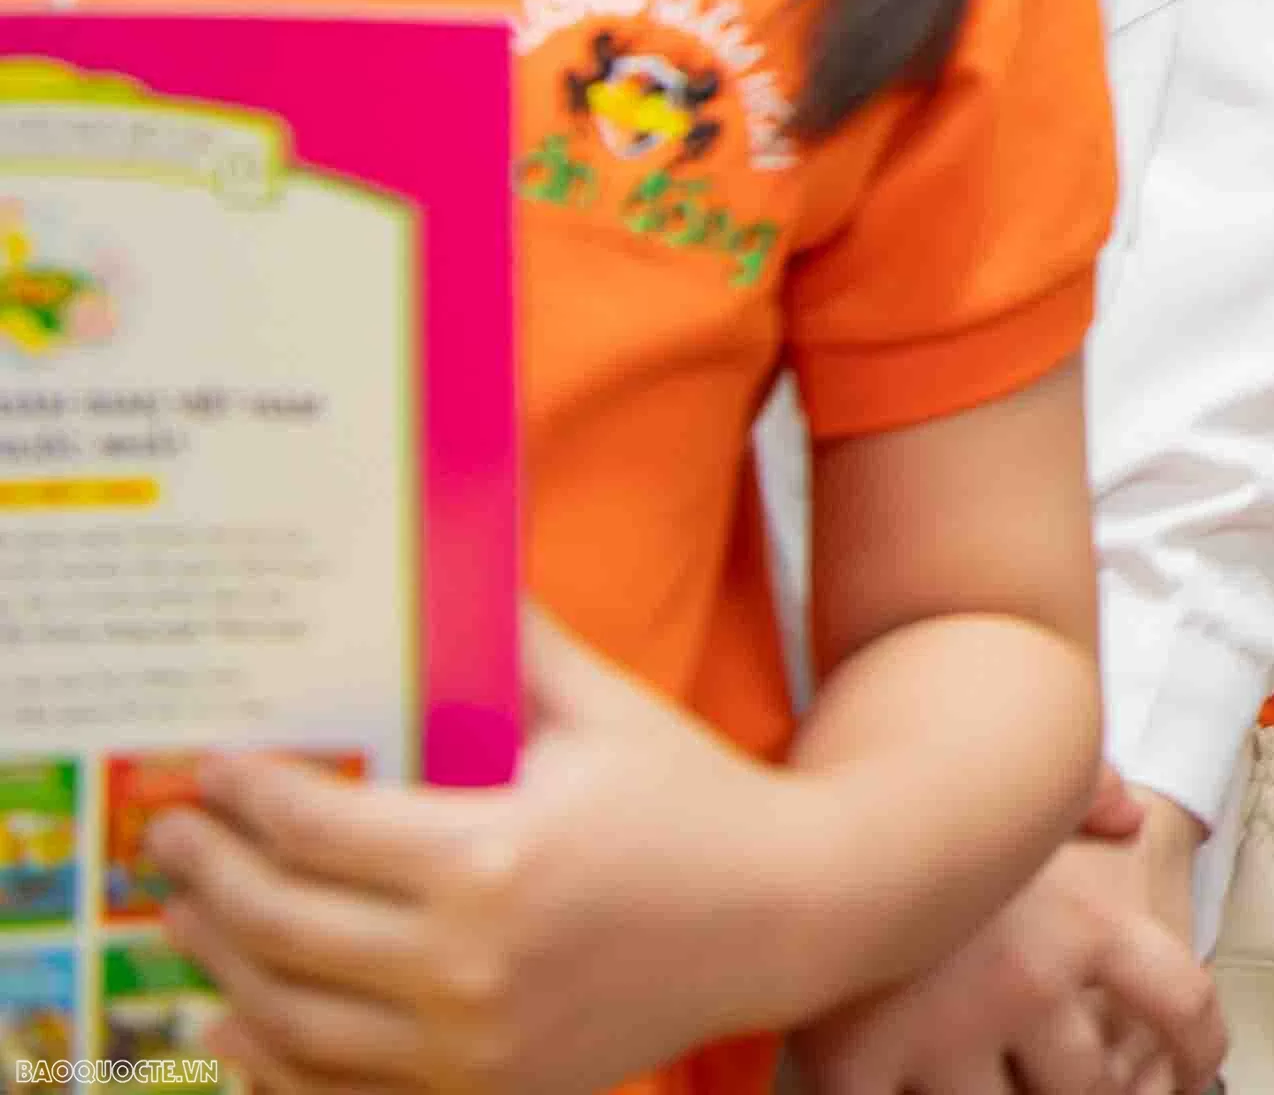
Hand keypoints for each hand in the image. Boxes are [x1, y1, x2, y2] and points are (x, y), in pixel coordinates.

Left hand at [154, 614, 824, 1094]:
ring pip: (287, 1018)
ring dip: (217, 965)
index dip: (245, 798)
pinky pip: (333, 1090)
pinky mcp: (483, 1092)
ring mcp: (470, 1043)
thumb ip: (512, 642)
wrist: (793, 913)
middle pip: (279, 925)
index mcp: (494, 853)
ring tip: (184, 917)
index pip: (316, 827)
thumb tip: (447, 547)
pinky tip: (232, 1020)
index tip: (209, 773)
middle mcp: (467, 961)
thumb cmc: (696, 799)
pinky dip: (264, 1061)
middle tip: (167, 838)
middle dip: (204, 876)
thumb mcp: (606, 709)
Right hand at [790, 774, 1218, 1094]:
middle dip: (1077, 1086)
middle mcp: (1030, 981)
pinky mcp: (858, 1060)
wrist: (805, 789)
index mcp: (1089, 917)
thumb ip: (1085, 795)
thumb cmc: (917, 771)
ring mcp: (946, 1030)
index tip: (1195, 1075)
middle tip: (1056, 1074)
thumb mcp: (1027, 765)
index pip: (1181, 1004)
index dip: (1197, 1053)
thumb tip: (1127, 816)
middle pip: (1089, 1082)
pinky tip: (908, 1089)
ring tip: (975, 1073)